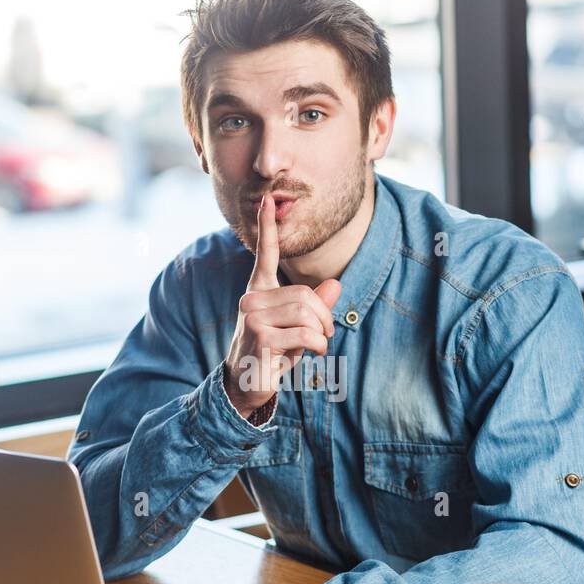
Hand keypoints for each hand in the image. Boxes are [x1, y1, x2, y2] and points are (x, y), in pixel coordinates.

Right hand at [223, 193, 341, 414]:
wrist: (247, 384)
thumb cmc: (273, 353)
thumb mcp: (297, 328)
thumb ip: (315, 307)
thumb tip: (336, 285)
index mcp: (259, 291)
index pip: (265, 255)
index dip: (267, 228)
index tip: (267, 200)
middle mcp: (252, 299)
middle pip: (305, 294)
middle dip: (324, 317)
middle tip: (325, 336)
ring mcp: (253, 316)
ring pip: (306, 312)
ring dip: (321, 333)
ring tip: (316, 346)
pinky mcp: (259, 336)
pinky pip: (304, 334)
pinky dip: (317, 345)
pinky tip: (312, 354)